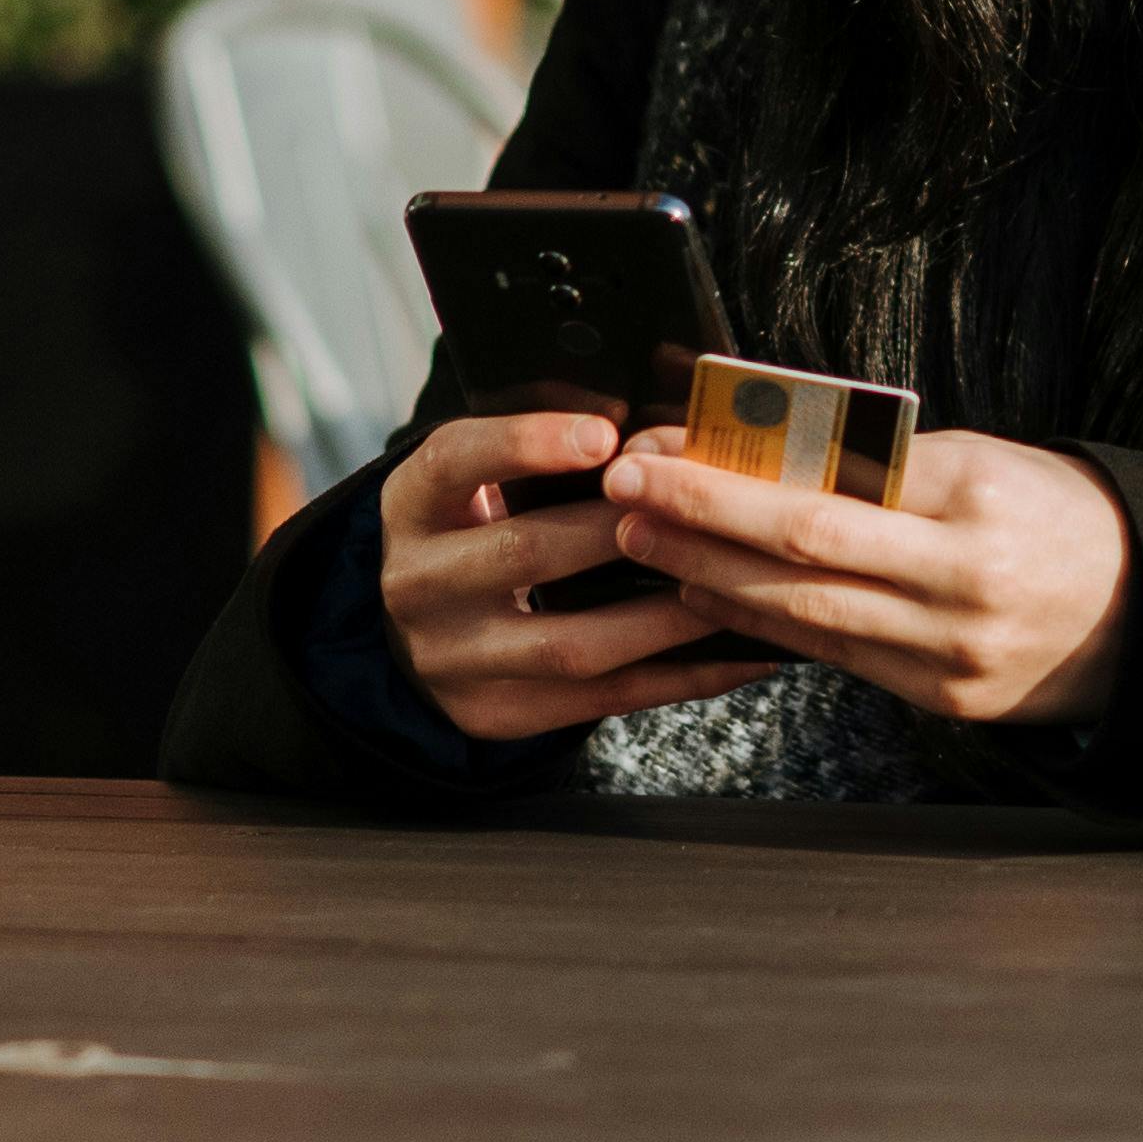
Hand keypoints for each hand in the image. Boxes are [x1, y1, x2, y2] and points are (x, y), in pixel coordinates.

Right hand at [372, 409, 772, 742]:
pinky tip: (734, 656)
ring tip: (730, 587)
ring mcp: (451, 658)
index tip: (605, 434)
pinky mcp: (493, 712)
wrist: (408, 630)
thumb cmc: (471, 528)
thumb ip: (537, 451)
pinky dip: (674, 679)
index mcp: (414, 505)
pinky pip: (596, 701)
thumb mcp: (473, 480)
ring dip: (661, 617)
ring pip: (568, 642)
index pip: (456, 461)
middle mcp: (418, 583)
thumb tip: (645, 429)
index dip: (528, 443)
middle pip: (523, 552)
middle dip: (619, 531)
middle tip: (697, 509)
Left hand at [602, 427, 1136, 732]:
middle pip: (805, 549)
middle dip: (701, 519)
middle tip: (624, 494)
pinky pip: (839, 657)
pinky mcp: (947, 697)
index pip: (829, 483)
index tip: (660, 449)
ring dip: (714, 578)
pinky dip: (767, 626)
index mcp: (976, 494)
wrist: (1141, 607)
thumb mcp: (983, 461)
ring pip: (809, 614)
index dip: (732, 473)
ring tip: (646, 545)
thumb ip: (885, 468)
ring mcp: (954, 647)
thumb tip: (764, 452)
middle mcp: (964, 575)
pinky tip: (711, 598)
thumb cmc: (1048, 511)